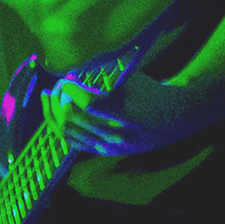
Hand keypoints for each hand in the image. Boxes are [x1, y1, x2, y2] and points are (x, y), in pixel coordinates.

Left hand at [41, 71, 199, 155]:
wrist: (174, 119)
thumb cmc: (148, 92)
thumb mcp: (128, 78)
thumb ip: (100, 75)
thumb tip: (66, 70)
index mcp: (127, 114)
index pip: (89, 103)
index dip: (72, 89)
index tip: (67, 77)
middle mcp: (118, 135)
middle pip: (75, 119)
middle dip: (59, 99)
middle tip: (57, 85)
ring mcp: (111, 147)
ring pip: (70, 133)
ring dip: (54, 113)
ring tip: (49, 95)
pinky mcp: (106, 153)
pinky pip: (74, 143)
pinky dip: (60, 128)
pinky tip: (53, 112)